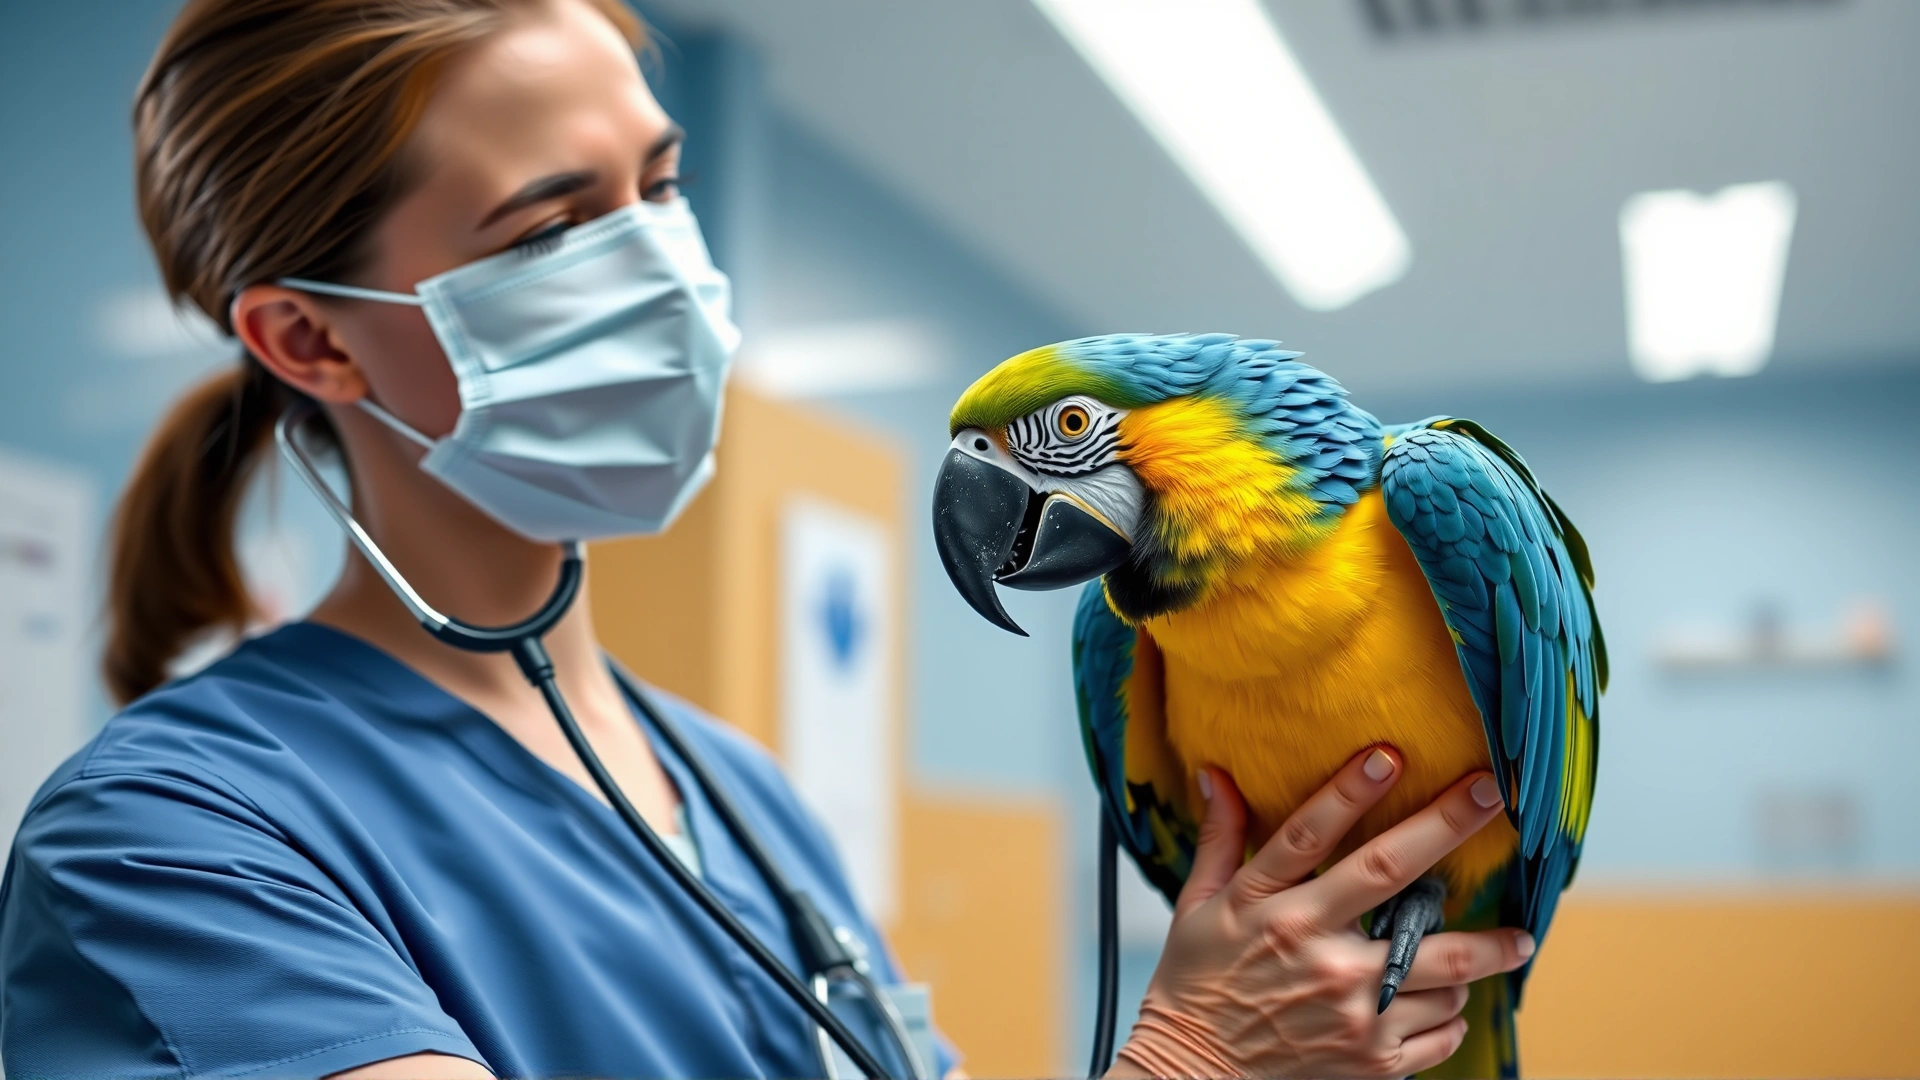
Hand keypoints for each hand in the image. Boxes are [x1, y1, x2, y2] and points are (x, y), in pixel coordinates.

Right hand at [1108, 750, 1532, 1078]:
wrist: (1196, 1073)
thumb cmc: (1198, 982)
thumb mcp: (1198, 907)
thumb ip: (1221, 840)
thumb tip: (1214, 772)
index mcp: (1272, 912)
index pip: (1312, 836)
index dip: (1349, 792)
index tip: (1390, 755)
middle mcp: (1317, 956)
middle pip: (1393, 878)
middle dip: (1446, 827)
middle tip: (1494, 796)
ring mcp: (1352, 1012)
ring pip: (1447, 966)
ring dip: (1483, 949)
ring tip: (1507, 942)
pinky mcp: (1374, 1060)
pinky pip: (1445, 1028)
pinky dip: (1457, 1010)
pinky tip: (1448, 999)